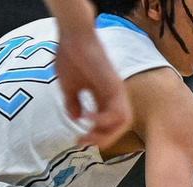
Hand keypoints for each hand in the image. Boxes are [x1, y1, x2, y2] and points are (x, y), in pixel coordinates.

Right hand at [56, 30, 131, 147]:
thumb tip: (76, 118)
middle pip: (120, 127)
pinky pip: (118, 111)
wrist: (73, 39)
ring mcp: (117, 93)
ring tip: (89, 135)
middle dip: (104, 139)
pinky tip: (88, 118)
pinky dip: (105, 119)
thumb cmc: (70, 59)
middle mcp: (115, 98)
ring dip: (107, 133)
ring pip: (123, 122)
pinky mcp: (115, 87)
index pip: (107, 124)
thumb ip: (73, 104)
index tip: (79, 140)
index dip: (96, 135)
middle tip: (86, 143)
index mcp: (104, 99)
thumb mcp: (69, 87)